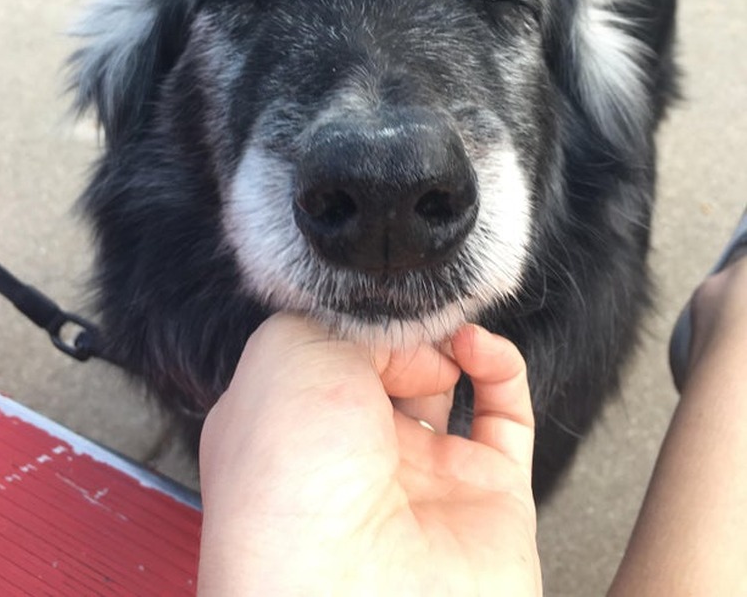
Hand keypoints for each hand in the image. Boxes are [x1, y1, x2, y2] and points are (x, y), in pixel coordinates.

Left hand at [197, 313, 540, 595]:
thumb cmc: (291, 482)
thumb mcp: (282, 356)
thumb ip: (333, 317)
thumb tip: (392, 331)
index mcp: (290, 426)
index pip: (325, 349)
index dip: (350, 315)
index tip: (367, 295)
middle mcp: (351, 453)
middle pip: (386, 363)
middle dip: (400, 329)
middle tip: (406, 319)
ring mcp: (421, 475)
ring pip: (446, 382)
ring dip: (449, 339)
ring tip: (441, 329)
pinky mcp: (488, 491)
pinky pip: (506, 412)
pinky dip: (499, 364)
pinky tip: (475, 346)